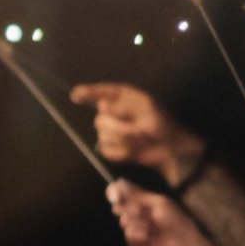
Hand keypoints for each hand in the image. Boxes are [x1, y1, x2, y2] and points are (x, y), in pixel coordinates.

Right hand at [68, 81, 190, 178]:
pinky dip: (122, 153)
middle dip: (118, 128)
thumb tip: (101, 105)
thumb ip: (123, 105)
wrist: (168, 148)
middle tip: (138, 130)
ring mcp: (109, 131)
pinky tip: (133, 151)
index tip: (76, 96)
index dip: (88, 93)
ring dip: (124, 141)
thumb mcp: (146, 108)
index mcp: (121, 97)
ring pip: (103, 137)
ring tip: (140, 140)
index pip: (101, 92)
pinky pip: (107, 151)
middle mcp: (112, 112)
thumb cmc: (161, 123)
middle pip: (100, 121)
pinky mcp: (110, 148)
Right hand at [106, 174, 230, 245]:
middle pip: (119, 205)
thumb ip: (137, 193)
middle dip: (130, 208)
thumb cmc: (175, 221)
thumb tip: (119, 181)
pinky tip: (149, 237)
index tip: (114, 194)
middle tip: (142, 212)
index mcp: (143, 201)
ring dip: (138, 222)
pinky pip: (128, 233)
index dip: (115, 191)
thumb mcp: (158, 202)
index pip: (123, 193)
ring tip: (153, 227)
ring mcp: (134, 228)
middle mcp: (136, 214)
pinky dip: (139, 233)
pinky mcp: (134, 242)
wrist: (182, 244)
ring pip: (123, 220)